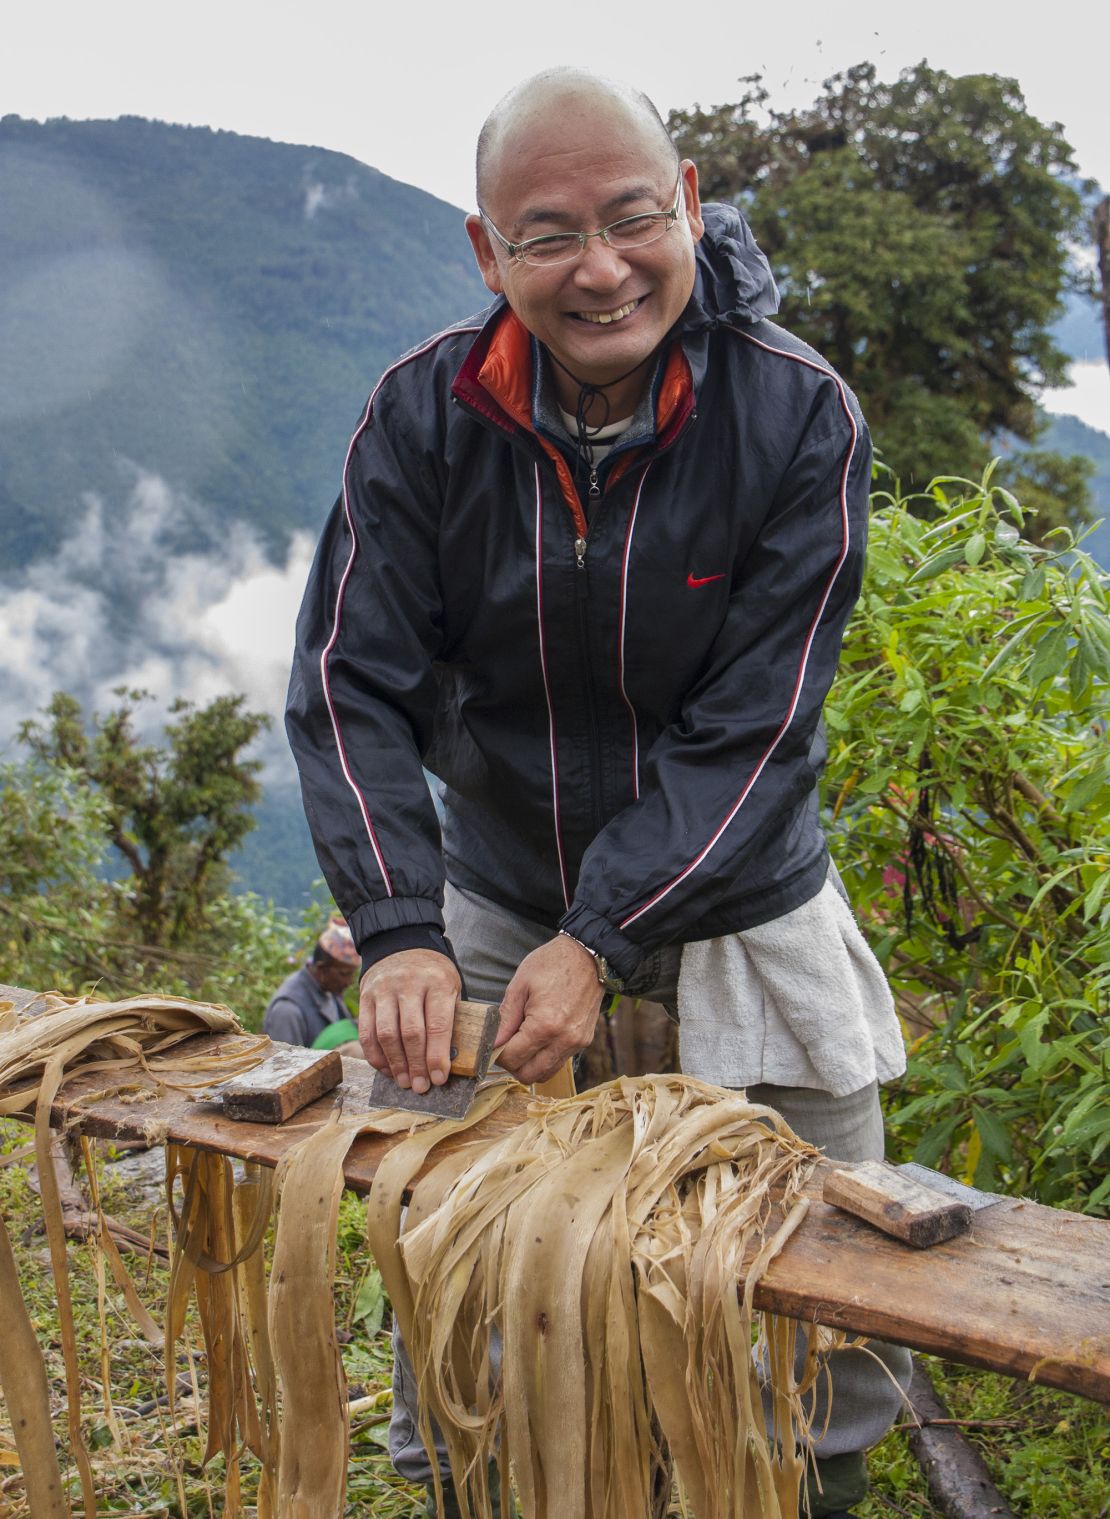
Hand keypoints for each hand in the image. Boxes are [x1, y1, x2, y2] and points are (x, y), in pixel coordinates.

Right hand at [358, 949, 460, 1093]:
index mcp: (437, 982)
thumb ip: (451, 1017)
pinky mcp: (366, 996)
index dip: (437, 1056)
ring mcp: (384, 990)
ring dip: (396, 1064)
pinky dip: (376, 1056)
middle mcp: (409, 984)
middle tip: (421, 1087)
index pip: (438, 1025)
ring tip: (404, 1082)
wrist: (402, 944)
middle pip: (411, 1033)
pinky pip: (367, 1032)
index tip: (439, 1079)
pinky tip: (386, 1069)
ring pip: (386, 1034)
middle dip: (416, 1065)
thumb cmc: (433, 975)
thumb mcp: (451, 986)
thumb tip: (448, 1062)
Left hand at [495, 936, 603, 1085]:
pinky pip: (559, 1061)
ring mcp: (576, 1043)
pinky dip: (545, 1057)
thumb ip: (505, 1018)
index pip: (513, 1058)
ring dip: (529, 1064)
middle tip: (505, 1046)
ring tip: (522, 1042)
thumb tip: (492, 1042)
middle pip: (529, 1074)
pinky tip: (539, 1038)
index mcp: (545, 1025)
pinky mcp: (584, 1041)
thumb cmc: (553, 963)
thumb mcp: (520, 984)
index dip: (496, 1054)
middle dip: (512, 1064)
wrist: (589, 956)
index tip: (492, 1043)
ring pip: (545, 1073)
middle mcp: (563, 1040)